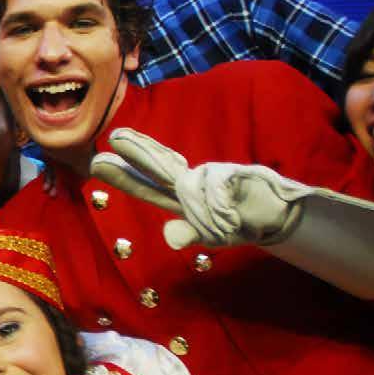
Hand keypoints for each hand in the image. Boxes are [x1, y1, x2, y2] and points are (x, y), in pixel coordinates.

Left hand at [91, 128, 310, 249]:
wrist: (275, 216)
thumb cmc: (237, 223)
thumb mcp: (211, 234)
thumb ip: (189, 233)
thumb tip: (170, 236)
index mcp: (180, 198)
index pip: (147, 185)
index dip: (125, 174)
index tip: (97, 163)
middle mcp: (191, 183)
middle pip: (159, 165)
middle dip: (137, 152)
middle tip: (112, 138)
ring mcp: (210, 176)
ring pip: (190, 184)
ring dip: (192, 197)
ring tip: (199, 202)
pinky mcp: (232, 173)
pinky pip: (217, 190)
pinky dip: (222, 205)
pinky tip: (232, 212)